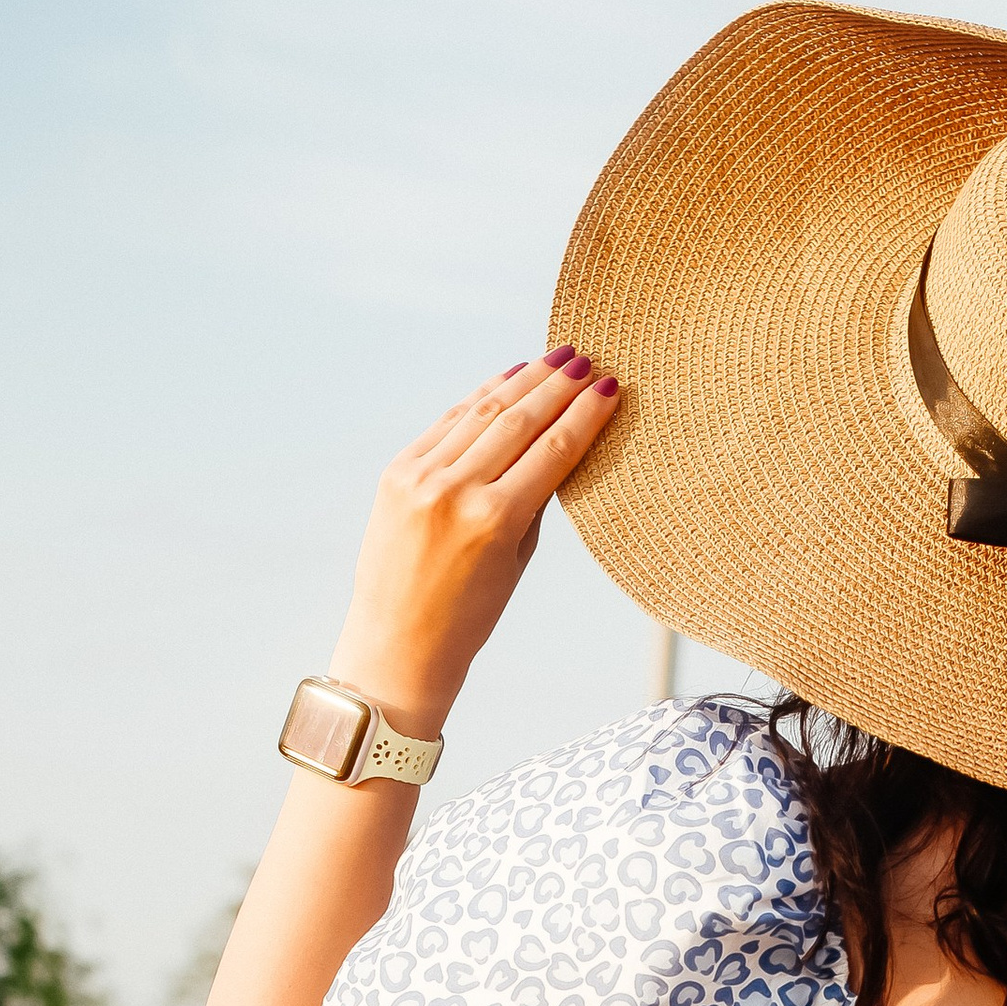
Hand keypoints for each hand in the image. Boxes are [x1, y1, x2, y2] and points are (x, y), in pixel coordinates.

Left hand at [328, 350, 620, 738]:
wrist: (398, 646)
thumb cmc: (468, 617)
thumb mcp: (516, 562)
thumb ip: (534, 500)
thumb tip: (557, 441)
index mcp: (494, 521)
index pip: (553, 450)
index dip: (585, 414)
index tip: (609, 385)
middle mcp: (455, 491)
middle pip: (519, 420)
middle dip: (557, 386)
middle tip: (586, 360)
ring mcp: (421, 478)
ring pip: (482, 411)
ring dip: (522, 381)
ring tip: (554, 360)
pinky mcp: (397, 472)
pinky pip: (448, 423)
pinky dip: (480, 397)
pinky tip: (506, 381)